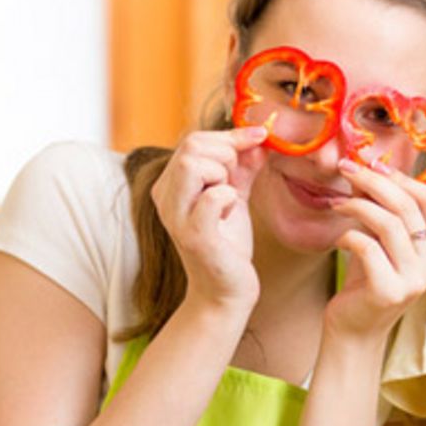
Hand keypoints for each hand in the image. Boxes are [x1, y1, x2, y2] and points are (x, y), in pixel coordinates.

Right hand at [150, 127, 268, 312]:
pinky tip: (229, 216)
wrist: (226, 290)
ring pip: (194, 165)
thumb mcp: (235, 197)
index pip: (194, 140)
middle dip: (226, 156)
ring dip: (223, 176)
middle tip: (236, 183)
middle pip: (192, 146)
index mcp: (171, 184)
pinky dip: (230, 200)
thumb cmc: (228, 244)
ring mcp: (175, 216)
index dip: (231, 136)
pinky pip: (213, 198)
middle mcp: (165, 197)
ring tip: (229, 200)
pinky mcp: (193, 236)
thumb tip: (257, 139)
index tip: (260, 137)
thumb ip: (243, 167)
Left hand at [325, 158, 425, 337]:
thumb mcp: (379, 237)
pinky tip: (339, 240)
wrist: (355, 328)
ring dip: (357, 205)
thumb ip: (379, 205)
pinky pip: (367, 247)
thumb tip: (365, 165)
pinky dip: (348, 236)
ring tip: (336, 204)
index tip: (374, 164)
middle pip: (408, 206)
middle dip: (373, 181)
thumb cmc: (367, 278)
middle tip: (346, 167)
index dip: (403, 178)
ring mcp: (416, 280)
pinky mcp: (390, 292)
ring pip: (389, 224)